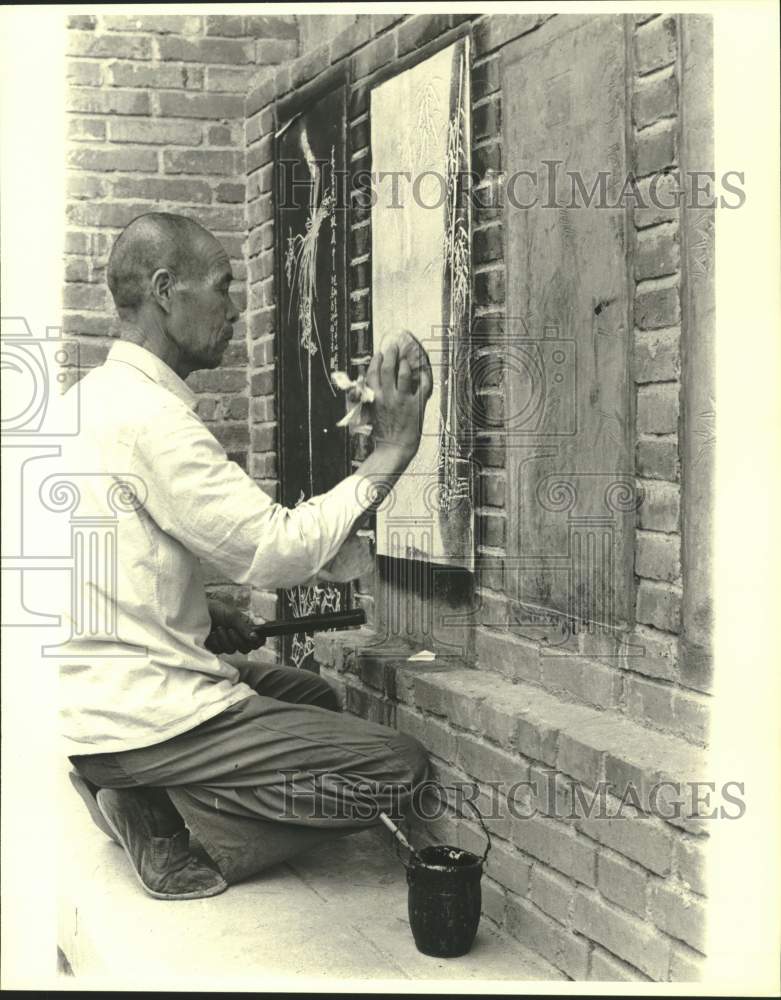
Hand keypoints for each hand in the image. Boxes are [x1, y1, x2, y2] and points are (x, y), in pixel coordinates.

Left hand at [205, 597, 261, 654]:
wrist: (196, 611)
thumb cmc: (215, 609)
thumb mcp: (232, 615)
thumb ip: (244, 627)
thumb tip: (255, 637)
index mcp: (245, 627)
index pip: (258, 640)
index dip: (257, 642)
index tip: (251, 639)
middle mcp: (238, 636)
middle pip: (246, 648)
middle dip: (236, 639)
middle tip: (229, 629)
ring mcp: (227, 643)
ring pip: (232, 650)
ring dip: (224, 639)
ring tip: (218, 629)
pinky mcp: (216, 647)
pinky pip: (219, 651)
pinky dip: (215, 642)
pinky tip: (212, 634)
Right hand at [365, 333, 432, 458]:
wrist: (394, 447)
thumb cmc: (381, 432)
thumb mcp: (367, 413)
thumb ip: (365, 396)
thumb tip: (364, 380)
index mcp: (374, 397)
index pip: (373, 372)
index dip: (376, 361)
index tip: (379, 354)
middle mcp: (388, 396)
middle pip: (388, 367)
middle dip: (391, 354)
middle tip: (393, 348)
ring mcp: (403, 399)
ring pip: (404, 373)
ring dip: (405, 363)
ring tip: (405, 359)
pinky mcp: (417, 405)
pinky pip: (423, 385)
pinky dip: (424, 376)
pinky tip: (423, 372)